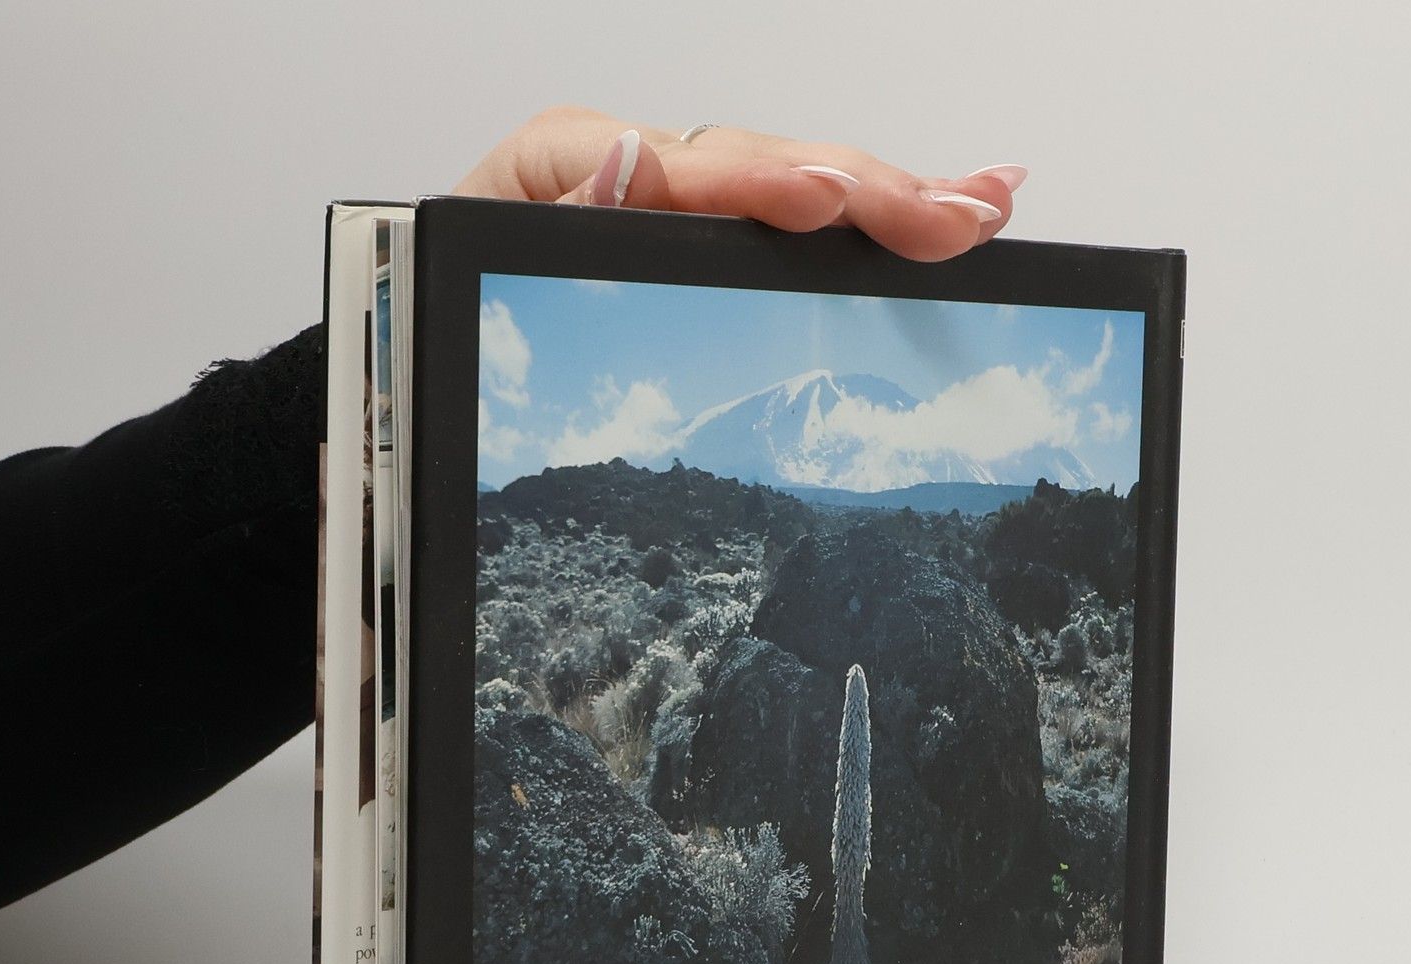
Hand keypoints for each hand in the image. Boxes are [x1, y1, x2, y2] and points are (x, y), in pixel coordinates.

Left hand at [455, 108, 1023, 262]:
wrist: (428, 355)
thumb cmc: (447, 317)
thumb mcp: (470, 265)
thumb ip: (550, 217)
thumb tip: (632, 160)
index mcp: (568, 166)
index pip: (681, 165)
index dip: (758, 181)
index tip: (816, 202)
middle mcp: (638, 175)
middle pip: (769, 165)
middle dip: (867, 190)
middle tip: (947, 218)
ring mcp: (683, 210)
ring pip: (804, 187)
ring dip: (901, 198)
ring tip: (982, 208)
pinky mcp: (712, 248)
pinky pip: (805, 225)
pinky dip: (884, 219)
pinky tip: (960, 209)